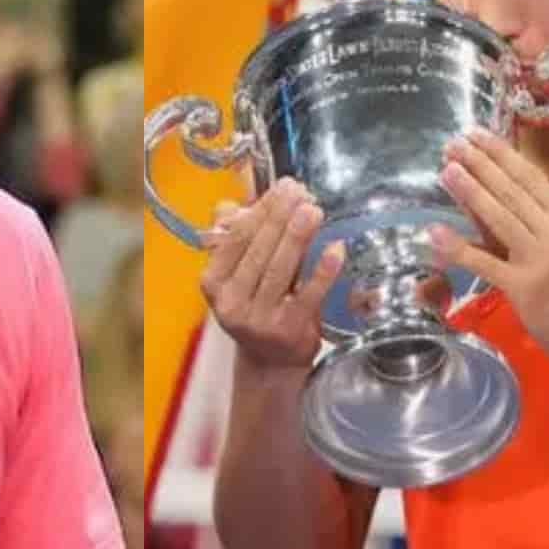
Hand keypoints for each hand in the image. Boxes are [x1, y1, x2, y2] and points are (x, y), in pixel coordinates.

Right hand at [198, 178, 344, 371]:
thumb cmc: (256, 306)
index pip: (236, 237)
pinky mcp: (288, 330)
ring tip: (314, 210)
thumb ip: (236, 237)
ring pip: (280, 269)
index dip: (260, 209)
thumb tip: (232, 203)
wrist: (270, 361)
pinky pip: (308, 294)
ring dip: (298, 236)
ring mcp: (259, 319)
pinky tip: (335, 249)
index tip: (283, 187)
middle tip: (300, 191)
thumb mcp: (237, 275)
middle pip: (258, 250)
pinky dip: (323, 270)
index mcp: (213, 282)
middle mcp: (231, 302)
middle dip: (281, 216)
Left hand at [429, 127, 548, 366]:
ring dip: (470, 192)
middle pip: (512, 191)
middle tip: (453, 144)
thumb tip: (482, 187)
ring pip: (500, 219)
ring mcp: (539, 260)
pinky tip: (434, 233)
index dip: (500, 153)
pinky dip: (458, 247)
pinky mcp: (523, 287)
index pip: (530, 177)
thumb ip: (524, 218)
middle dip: (480, 164)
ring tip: (446, 170)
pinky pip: (485, 263)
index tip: (475, 133)